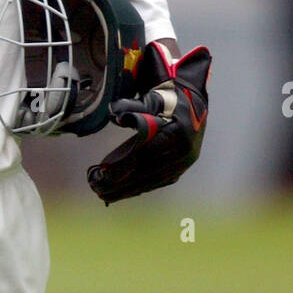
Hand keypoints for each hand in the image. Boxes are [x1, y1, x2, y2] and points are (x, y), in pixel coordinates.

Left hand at [87, 41, 210, 204]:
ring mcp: (184, 163)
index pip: (146, 154)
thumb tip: (114, 114)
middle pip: (147, 172)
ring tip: (105, 195)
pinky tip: (122, 193)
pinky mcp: (181, 169)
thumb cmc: (170, 98)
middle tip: (97, 187)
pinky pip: (157, 182)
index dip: (124, 165)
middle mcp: (184, 152)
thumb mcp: (153, 97)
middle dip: (120, 183)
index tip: (104, 173)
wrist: (194, 103)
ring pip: (152, 181)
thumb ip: (134, 107)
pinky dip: (139, 188)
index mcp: (178, 133)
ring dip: (127, 190)